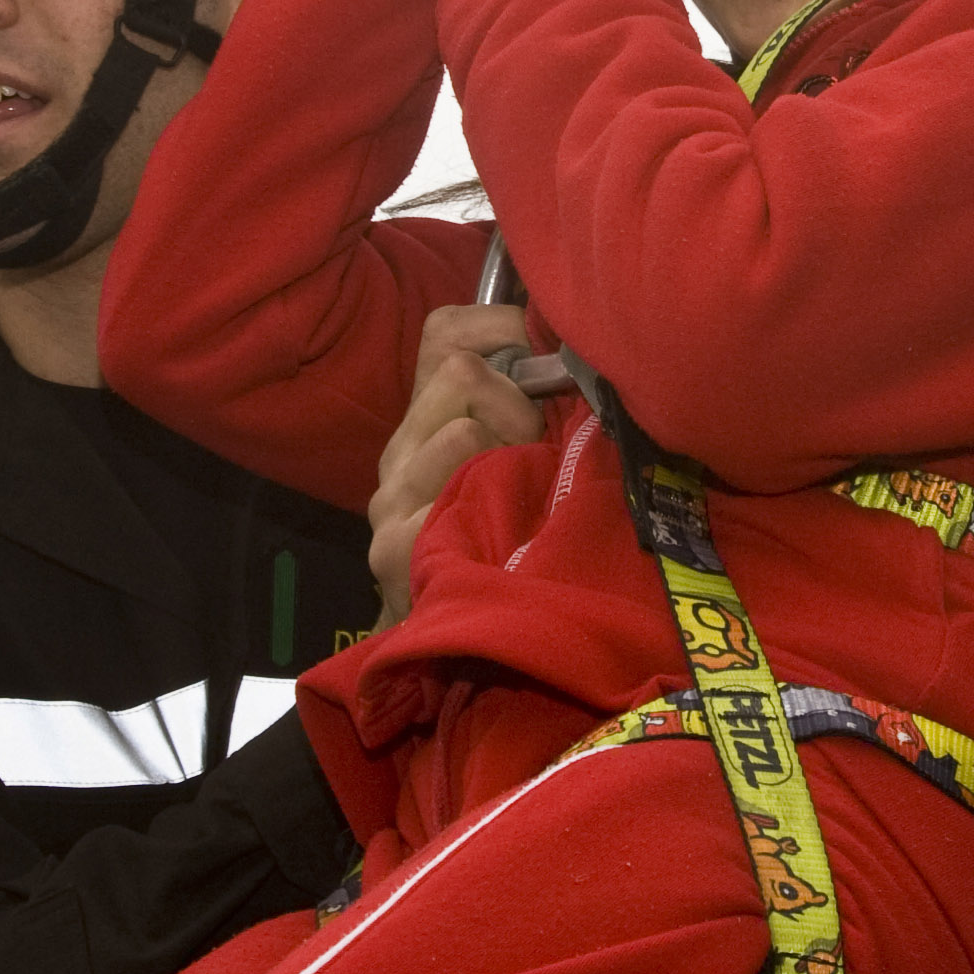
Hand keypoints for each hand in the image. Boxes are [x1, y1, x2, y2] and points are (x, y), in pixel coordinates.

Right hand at [364, 305, 547, 625]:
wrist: (459, 642)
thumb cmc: (507, 544)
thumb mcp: (519, 462)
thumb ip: (533, 406)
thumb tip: (582, 347)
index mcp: (424, 421)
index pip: (445, 332)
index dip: (504, 330)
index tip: (544, 360)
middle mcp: (397, 451)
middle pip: (461, 371)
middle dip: (520, 406)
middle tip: (537, 458)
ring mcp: (391, 498)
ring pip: (465, 428)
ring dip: (514, 457)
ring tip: (523, 501)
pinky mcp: (396, 545)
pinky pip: (462, 482)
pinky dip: (499, 498)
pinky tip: (509, 530)